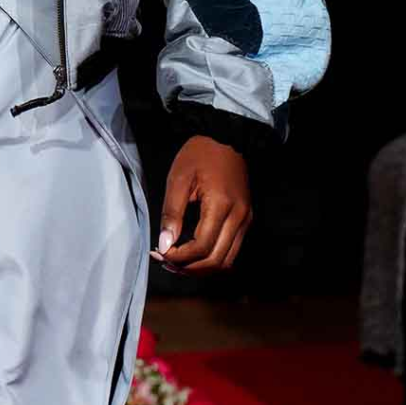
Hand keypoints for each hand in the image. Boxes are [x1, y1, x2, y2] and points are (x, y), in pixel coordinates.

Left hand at [157, 137, 251, 274]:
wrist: (226, 137)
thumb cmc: (200, 154)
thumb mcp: (178, 179)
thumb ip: (172, 214)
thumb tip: (165, 245)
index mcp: (221, 205)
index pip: (202, 247)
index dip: (179, 257)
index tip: (160, 253)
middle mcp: (239, 217)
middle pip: (216, 260)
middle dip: (189, 267)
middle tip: (165, 262)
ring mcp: (245, 220)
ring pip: (226, 261)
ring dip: (201, 267)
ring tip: (177, 262)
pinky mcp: (245, 220)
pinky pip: (230, 250)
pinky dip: (212, 258)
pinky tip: (193, 254)